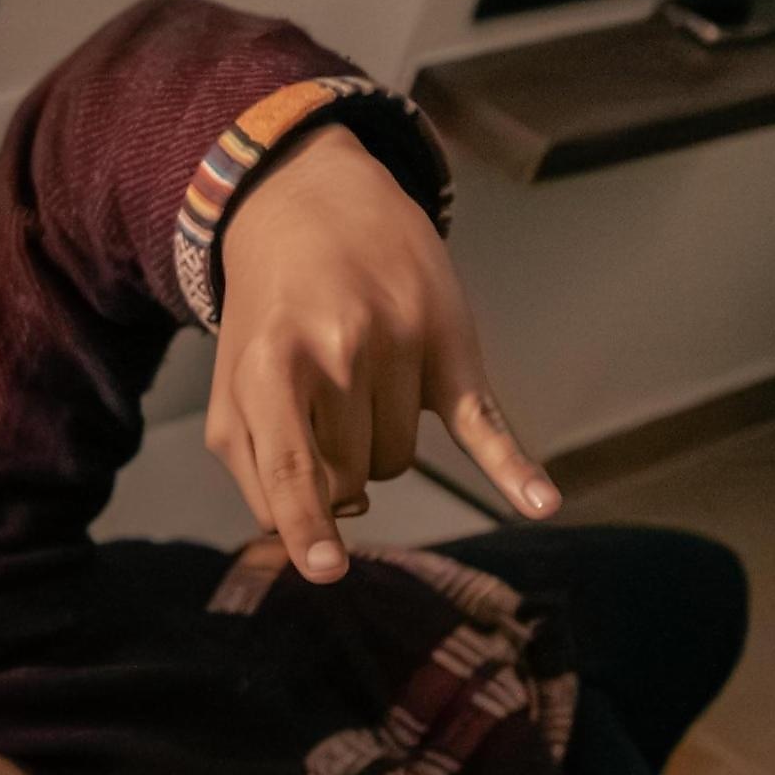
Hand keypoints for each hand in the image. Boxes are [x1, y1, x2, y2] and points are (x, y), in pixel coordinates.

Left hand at [209, 126, 557, 581]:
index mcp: (269, 365)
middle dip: (338, 473)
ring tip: (359, 384)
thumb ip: (252, 464)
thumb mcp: (232, 383)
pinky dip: (514, 467)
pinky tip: (541, 503)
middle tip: (321, 421)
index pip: (292, 466)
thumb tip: (295, 533)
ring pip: (400, 459)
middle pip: (354, 477)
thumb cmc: (269, 313)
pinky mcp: (451, 339)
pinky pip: (483, 420)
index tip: (326, 569)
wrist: (313, 205)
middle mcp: (337, 351)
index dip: (307, 524)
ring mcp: (399, 341)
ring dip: (381, 446)